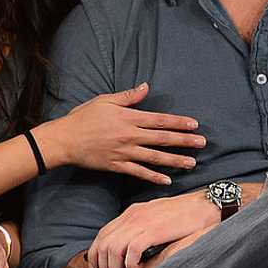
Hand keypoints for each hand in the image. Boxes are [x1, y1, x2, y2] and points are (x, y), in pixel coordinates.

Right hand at [36, 83, 205, 184]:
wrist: (65, 139)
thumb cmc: (84, 117)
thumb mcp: (105, 100)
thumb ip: (128, 96)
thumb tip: (146, 87)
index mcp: (128, 118)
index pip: (159, 120)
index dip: (178, 122)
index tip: (194, 124)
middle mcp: (129, 136)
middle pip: (162, 139)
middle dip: (184, 141)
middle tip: (202, 143)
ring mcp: (124, 152)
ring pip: (154, 157)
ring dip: (174, 160)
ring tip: (191, 163)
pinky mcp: (116, 165)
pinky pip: (138, 173)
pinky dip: (153, 177)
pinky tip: (167, 180)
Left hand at [86, 189, 218, 267]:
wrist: (206, 205)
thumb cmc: (185, 215)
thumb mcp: (156, 217)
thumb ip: (141, 228)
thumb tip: (129, 249)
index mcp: (131, 212)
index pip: (103, 234)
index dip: (96, 254)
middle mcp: (132, 216)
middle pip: (103, 244)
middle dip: (105, 266)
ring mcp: (142, 222)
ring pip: (113, 250)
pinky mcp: (153, 230)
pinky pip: (131, 252)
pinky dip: (130, 265)